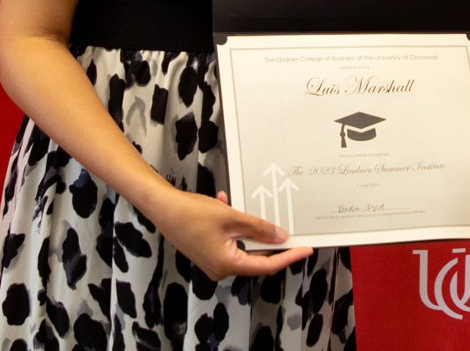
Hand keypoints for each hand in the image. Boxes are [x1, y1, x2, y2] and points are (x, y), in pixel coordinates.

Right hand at [154, 188, 312, 281]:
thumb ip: (258, 229)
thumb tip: (281, 238)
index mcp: (227, 264)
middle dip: (269, 239)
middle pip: (255, 256)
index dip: (288, 257)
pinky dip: (233, 223)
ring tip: (248, 206)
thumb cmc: (192, 214)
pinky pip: (230, 239)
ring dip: (248, 226)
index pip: (266, 265)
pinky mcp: (208, 250)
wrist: (163, 209)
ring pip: (242, 244)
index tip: (305, 249)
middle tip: (288, 226)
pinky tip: (227, 202)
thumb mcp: (232, 218)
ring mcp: (213, 260)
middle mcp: (220, 268)